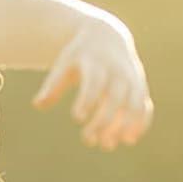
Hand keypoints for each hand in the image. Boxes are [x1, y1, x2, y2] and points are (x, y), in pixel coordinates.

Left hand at [33, 16, 153, 149]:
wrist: (106, 36)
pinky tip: (129, 139)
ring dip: (124, 126)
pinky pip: (145, 105)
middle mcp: (118, 70)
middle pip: (115, 97)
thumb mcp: (64, 64)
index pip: (95, 81)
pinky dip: (141, 122)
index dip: (88, 99)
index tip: (77, 118)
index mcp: (97, 62)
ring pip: (134, 103)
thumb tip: (38, 105)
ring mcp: (132, 78)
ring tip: (108, 145)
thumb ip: (52, 84)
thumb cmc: (79, 55)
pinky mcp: (140, 87)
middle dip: (103, 120)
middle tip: (87, 140)